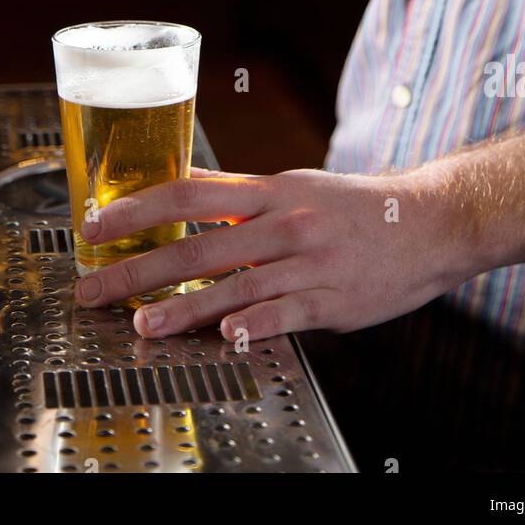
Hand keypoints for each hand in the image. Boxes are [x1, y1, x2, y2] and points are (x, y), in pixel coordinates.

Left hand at [74, 164, 473, 341]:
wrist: (430, 221)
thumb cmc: (357, 208)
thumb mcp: (297, 187)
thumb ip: (242, 197)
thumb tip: (186, 194)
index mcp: (271, 190)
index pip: (190, 192)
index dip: (138, 207)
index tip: (96, 224)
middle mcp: (284, 221)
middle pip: (199, 244)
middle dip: (139, 268)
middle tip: (94, 288)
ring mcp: (309, 261)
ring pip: (235, 285)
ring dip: (183, 306)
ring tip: (143, 323)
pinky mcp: (333, 300)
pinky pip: (285, 313)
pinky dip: (253, 324)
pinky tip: (226, 337)